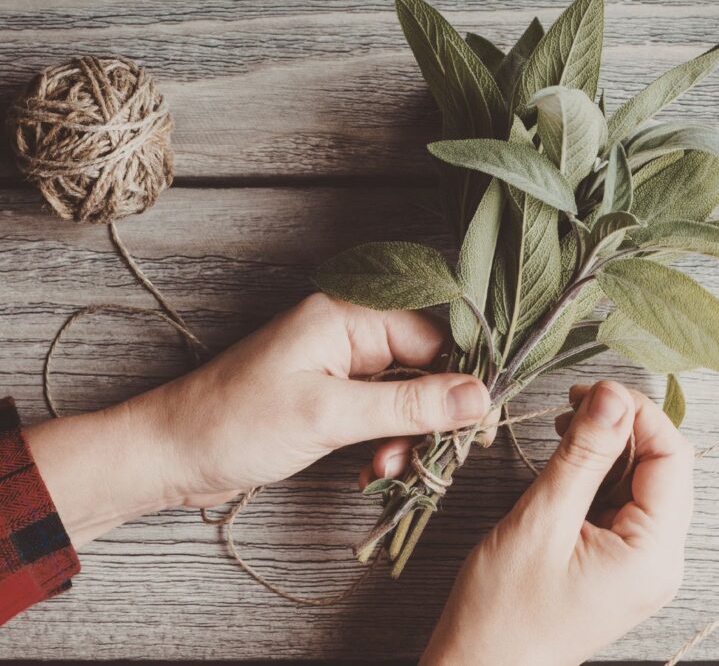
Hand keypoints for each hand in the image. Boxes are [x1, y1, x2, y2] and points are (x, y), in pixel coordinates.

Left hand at [24, 294, 490, 546]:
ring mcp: (340, 366)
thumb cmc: (237, 423)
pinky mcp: (331, 397)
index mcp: (349, 315)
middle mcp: (349, 333)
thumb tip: (480, 398)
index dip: (462, 380)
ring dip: (408, 437)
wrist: (170, 455)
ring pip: (406, 396)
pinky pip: (381, 414)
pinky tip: (373, 470)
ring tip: (389, 470)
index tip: (478, 425)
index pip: (434, 337)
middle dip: (432, 416)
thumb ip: (408, 404)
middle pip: (425, 367)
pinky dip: (386, 443)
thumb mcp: (329, 415)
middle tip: (435, 458)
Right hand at [420, 381, 693, 665]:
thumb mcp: (542, 521)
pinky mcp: (618, 563)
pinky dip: (598, 474)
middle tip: (572, 403)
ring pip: (641, 481)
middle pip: (662, 467)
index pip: (673, 457)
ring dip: (608, 447)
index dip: (638, 413)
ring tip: (564, 429)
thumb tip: (613, 394)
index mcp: (654, 555)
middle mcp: (660, 560)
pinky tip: (568, 460)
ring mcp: (640, 564)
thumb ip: (583, 455)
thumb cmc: (503, 613)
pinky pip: (622, 503)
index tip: (593, 389)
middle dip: (623, 427)